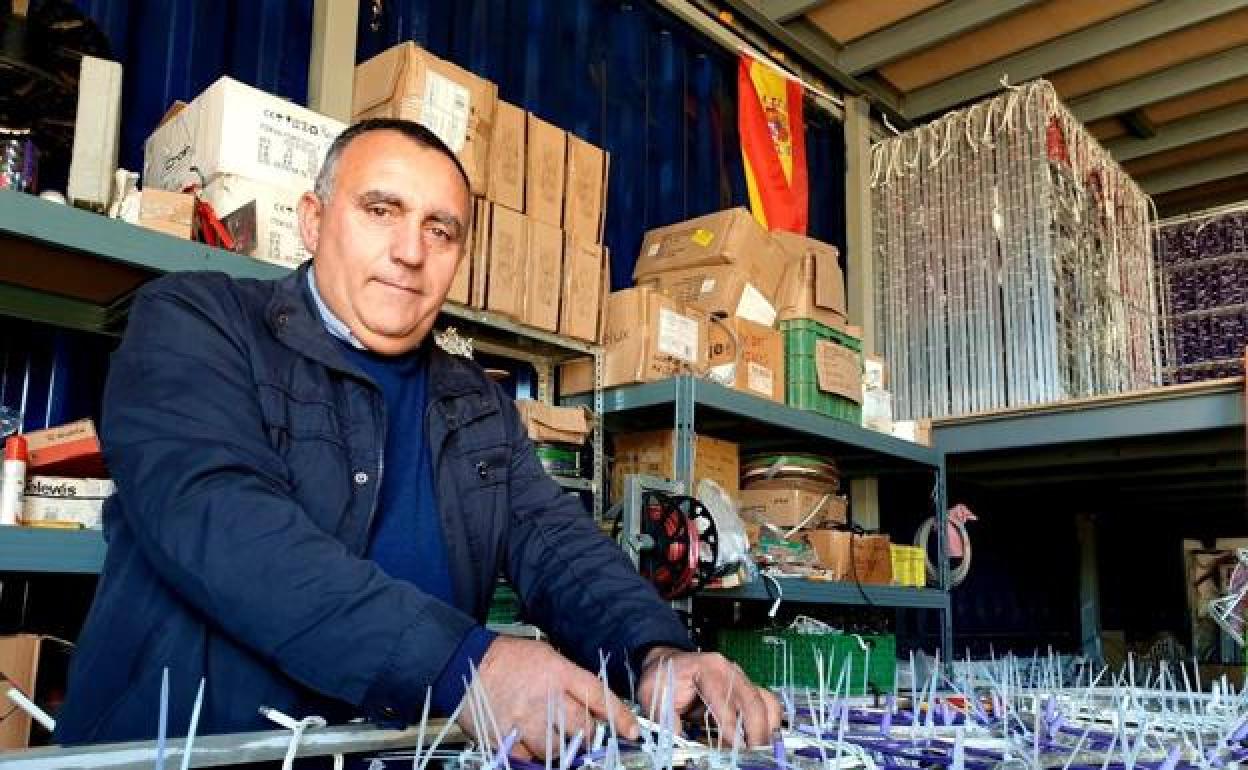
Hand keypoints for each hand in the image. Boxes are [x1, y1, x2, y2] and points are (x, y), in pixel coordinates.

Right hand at [458, 636, 639, 758]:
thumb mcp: (548, 657)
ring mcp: (525, 720)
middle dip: (589, 736)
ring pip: (558, 749)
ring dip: (562, 748)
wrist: (466, 663)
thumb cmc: (510, 659)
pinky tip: (532, 743)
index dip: (620, 717)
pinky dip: (535, 755)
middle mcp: (545, 698)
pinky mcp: (505, 738)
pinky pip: (530, 758)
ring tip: (555, 737)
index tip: (632, 731)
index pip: (599, 697)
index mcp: (559, 673)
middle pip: (583, 729)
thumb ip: (573, 682)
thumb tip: (598, 707)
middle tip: (584, 735)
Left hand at [636, 646, 781, 746]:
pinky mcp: (745, 687)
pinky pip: (766, 702)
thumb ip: (667, 719)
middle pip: (752, 701)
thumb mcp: (655, 696)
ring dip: (767, 727)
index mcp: (707, 668)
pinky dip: (769, 721)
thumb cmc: (663, 678)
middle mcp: (729, 670)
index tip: (736, 749)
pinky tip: (763, 738)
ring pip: (765, 701)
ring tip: (761, 750)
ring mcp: (740, 678)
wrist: (668, 663)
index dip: (731, 728)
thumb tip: (679, 742)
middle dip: (756, 731)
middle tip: (755, 754)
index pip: (724, 701)